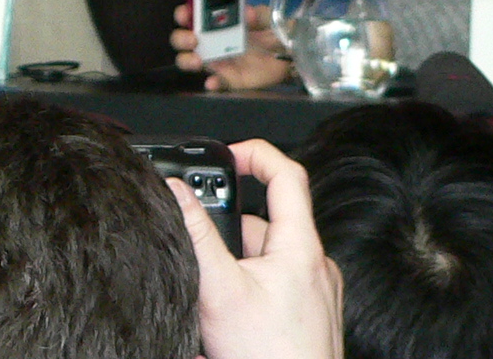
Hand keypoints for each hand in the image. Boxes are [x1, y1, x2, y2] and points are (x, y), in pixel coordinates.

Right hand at [170, 139, 341, 358]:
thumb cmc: (268, 356)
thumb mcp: (218, 288)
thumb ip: (194, 233)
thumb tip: (174, 189)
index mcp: (301, 248)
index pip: (287, 176)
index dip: (255, 154)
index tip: (226, 155)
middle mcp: (316, 265)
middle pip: (267, 221)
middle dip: (229, 232)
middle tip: (204, 257)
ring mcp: (318, 292)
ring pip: (268, 255)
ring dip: (237, 264)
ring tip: (217, 298)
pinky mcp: (313, 314)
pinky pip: (277, 281)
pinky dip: (250, 285)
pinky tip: (233, 315)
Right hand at [172, 3, 292, 90]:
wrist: (289, 55)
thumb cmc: (270, 32)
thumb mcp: (266, 17)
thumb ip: (257, 13)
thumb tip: (247, 13)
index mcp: (214, 22)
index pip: (189, 16)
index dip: (183, 14)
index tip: (187, 14)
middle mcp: (209, 41)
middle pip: (181, 40)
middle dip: (181, 38)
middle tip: (193, 39)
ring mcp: (217, 61)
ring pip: (188, 62)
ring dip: (187, 60)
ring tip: (198, 61)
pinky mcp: (229, 79)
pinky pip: (215, 82)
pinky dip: (212, 83)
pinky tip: (213, 82)